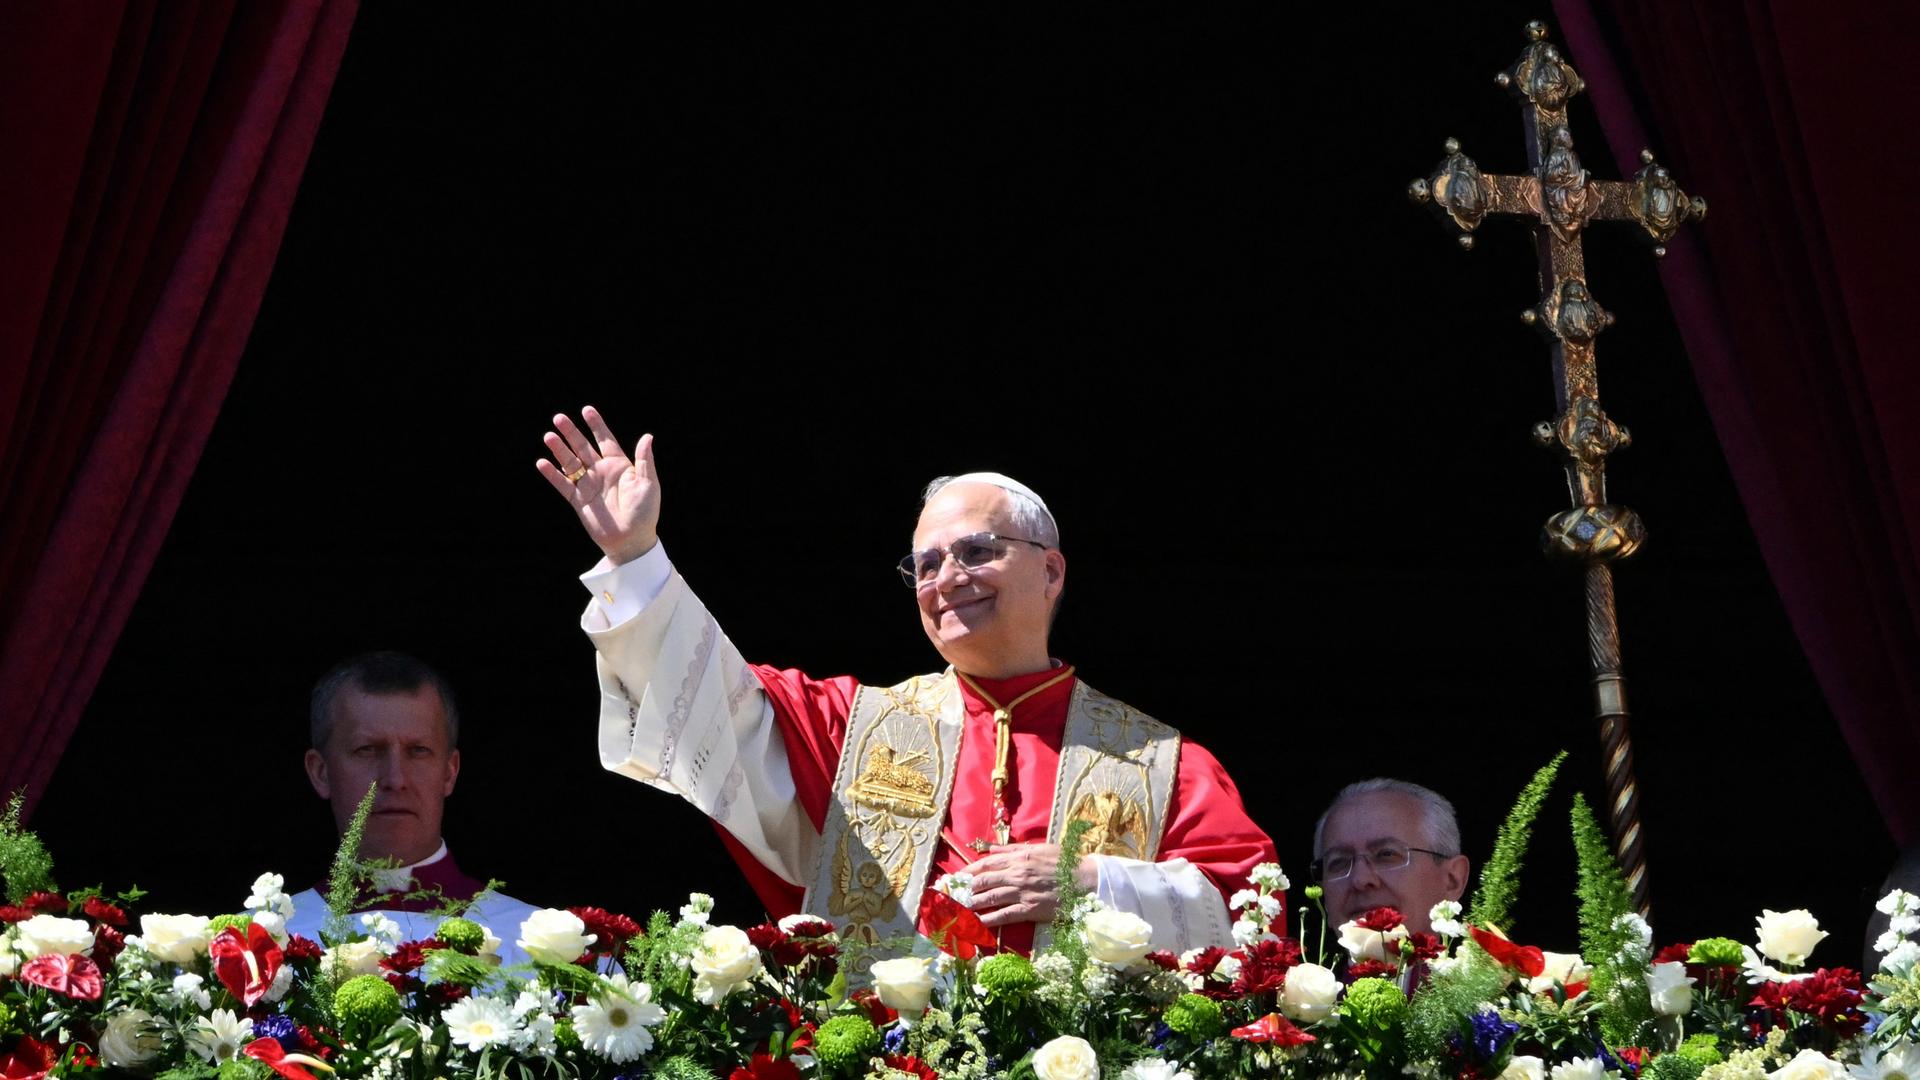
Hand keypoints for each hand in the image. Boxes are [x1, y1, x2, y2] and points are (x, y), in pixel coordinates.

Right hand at [535, 406, 659, 564]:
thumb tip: (647, 436)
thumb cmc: (645, 513)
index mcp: (619, 465)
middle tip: (559, 418)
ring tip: (548, 436)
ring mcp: (588, 485)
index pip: (605, 440)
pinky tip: (542, 463)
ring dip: (559, 450)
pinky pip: (563, 484)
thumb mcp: (648, 484)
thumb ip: (644, 460)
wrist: (631, 540)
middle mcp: (601, 472)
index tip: (586, 410)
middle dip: (571, 433)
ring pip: (570, 463)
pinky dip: (552, 474)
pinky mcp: (578, 500)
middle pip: (583, 447)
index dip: (596, 425)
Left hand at [960, 843, 1097, 928]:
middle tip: (946, 896)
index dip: (966, 872)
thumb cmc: (1062, 862)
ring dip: (969, 905)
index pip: (985, 864)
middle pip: (982, 881)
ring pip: (989, 898)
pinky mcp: (1029, 910)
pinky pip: (1003, 915)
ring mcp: (1021, 893)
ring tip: (953, 910)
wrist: (1085, 880)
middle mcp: (1016, 874)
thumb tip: (989, 849)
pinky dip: (987, 920)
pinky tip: (974, 924)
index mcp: (1017, 858)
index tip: (953, 878)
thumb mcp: (1037, 848)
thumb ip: (1011, 850)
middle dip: (962, 889)